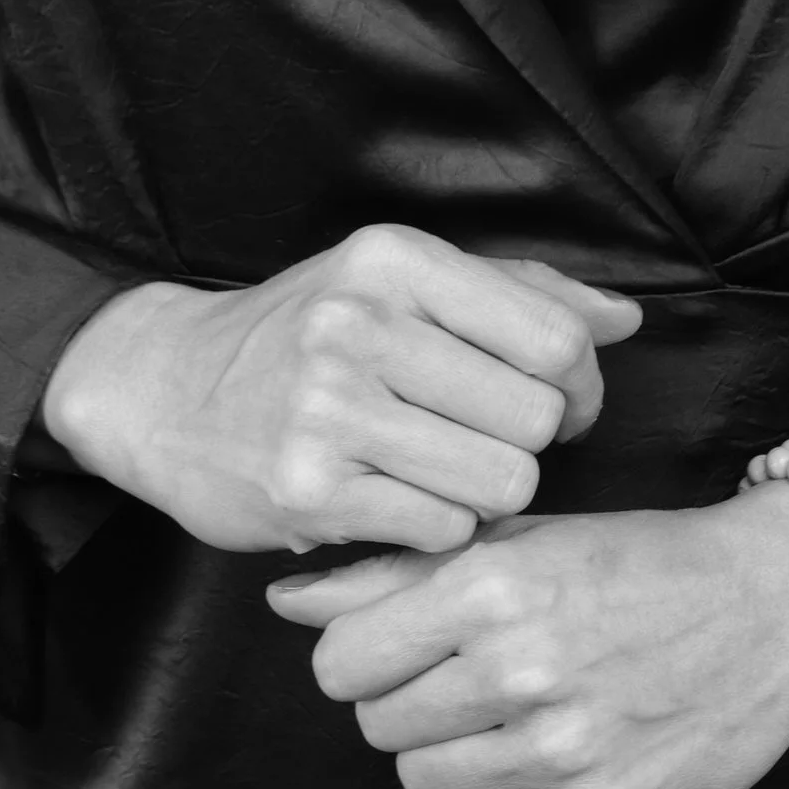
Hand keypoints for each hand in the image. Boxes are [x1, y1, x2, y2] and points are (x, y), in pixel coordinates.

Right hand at [39, 226, 642, 555]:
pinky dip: (435, 529)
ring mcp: (328, 407)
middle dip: (527, 443)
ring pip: (501, 482)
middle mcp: (359, 322)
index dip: (578, 385)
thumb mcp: (400, 283)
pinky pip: (443, 530)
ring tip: (437, 472)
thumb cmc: (306, 333)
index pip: (554, 339)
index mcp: (395, 258)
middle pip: (537, 418)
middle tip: (481, 441)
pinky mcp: (307, 490)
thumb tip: (624, 321)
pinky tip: (394, 501)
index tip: (554, 402)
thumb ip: (520, 294)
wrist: (165, 389)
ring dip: (484, 492)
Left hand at [263, 481, 788, 788]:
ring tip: (513, 706)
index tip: (403, 642)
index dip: (363, 652)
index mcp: (493, 586)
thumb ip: (397, 571)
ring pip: (425, 780)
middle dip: (408, 698)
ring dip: (454, 748)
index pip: (341, 662)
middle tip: (468, 670)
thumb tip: (285, 601)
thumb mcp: (520, 535)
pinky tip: (556, 744)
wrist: (772, 606)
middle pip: (377, 726)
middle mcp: (521, 670)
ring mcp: (560, 751)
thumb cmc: (635, 560)